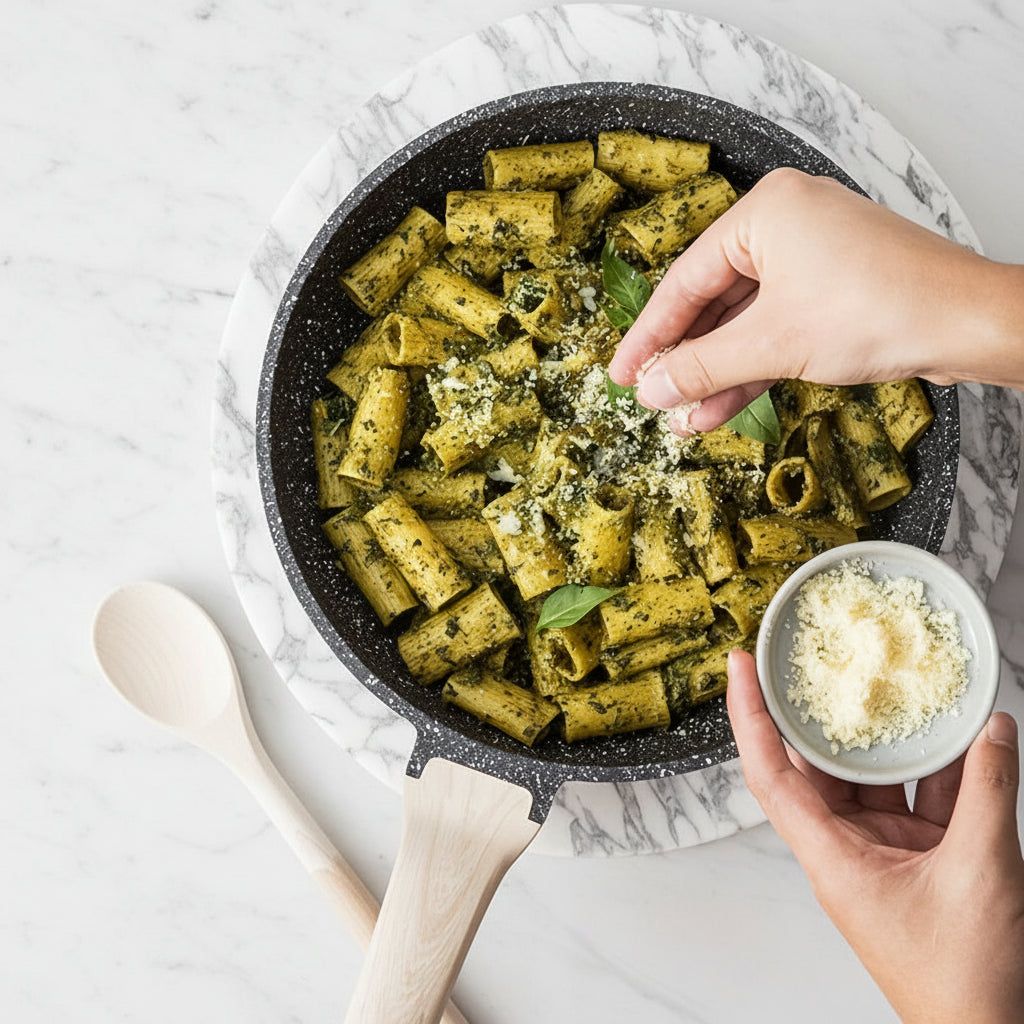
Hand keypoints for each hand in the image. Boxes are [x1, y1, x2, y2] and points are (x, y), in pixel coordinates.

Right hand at [608, 168, 1023, 431]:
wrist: (968, 324)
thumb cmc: (880, 308)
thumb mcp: (771, 343)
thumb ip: (701, 366)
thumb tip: (651, 388)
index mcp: (765, 211)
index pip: (685, 280)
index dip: (649, 334)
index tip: (621, 372)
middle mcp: (786, 224)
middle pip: (713, 301)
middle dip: (686, 359)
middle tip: (651, 397)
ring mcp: (813, 258)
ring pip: (745, 322)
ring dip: (715, 373)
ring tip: (683, 416)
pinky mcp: (833, 290)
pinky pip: (775, 329)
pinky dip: (750, 368)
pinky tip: (720, 407)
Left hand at [726, 649, 1023, 1023]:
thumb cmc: (965, 983)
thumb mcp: (979, 872)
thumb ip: (988, 793)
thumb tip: (995, 731)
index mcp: (830, 858)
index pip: (770, 772)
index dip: (748, 715)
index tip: (739, 665)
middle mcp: (846, 850)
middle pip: (819, 765)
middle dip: (821, 712)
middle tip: (817, 658)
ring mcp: (884, 855)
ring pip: (877, 779)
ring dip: (893, 738)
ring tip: (896, 682)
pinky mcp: (923, 862)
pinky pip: (922, 800)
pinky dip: (943, 770)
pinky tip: (963, 735)